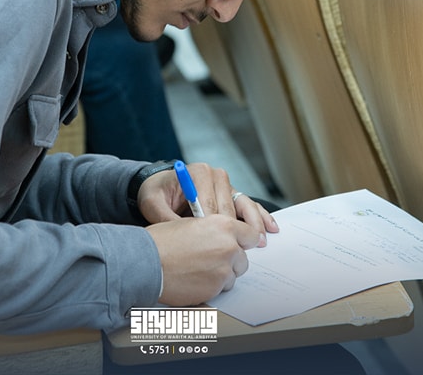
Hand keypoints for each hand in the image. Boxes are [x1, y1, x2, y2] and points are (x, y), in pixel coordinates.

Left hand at [136, 162, 278, 245]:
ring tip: (259, 241)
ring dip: (253, 223)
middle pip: (228, 206)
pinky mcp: (232, 193)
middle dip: (233, 229)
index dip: (212, 225)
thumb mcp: (152, 203)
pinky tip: (270, 227)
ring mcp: (226, 184)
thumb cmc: (157, 194)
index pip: (209, 203)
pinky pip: (248, 204)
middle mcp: (215, 175)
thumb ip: (164, 216)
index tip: (214, 243)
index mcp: (197, 173)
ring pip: (244, 204)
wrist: (161, 186)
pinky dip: (260, 216)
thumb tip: (181, 232)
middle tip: (240, 250)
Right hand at [147, 215, 259, 305]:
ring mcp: (223, 270)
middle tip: (210, 259)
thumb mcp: (191, 223)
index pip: (251, 234)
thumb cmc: (161, 242)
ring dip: (221, 274)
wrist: (146, 263)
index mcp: (223, 226)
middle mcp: (228, 247)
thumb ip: (213, 230)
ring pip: (233, 275)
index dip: (243, 241)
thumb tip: (224, 237)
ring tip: (198, 269)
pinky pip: (221, 288)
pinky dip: (211, 286)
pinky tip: (194, 279)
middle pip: (243, 258)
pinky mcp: (215, 289)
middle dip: (230, 260)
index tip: (239, 245)